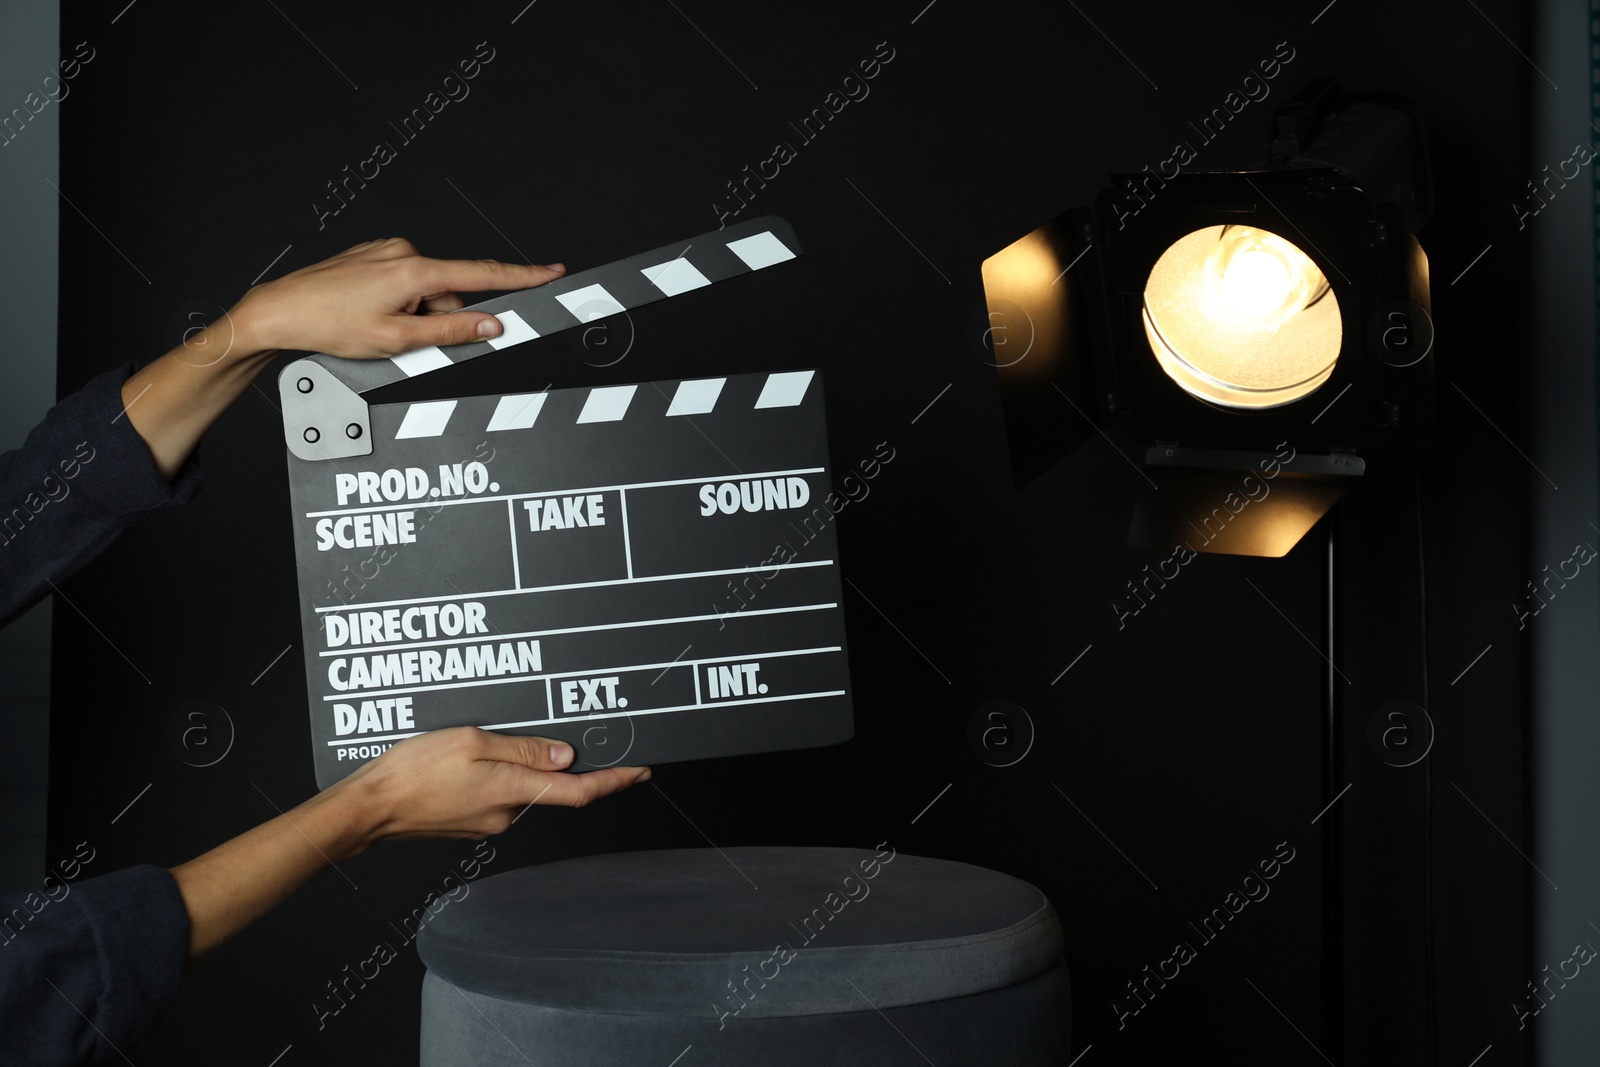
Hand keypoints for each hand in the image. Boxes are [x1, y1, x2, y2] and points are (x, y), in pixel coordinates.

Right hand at [170, 727, 647, 962]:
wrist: (368, 808)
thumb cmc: (412, 771)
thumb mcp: (472, 741)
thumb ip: (523, 748)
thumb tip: (566, 756)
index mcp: (514, 791)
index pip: (580, 790)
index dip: (616, 780)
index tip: (642, 770)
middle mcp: (507, 813)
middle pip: (551, 784)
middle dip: (557, 758)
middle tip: (557, 722)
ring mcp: (488, 821)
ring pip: (521, 786)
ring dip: (519, 762)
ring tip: (492, 735)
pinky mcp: (470, 821)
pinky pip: (497, 793)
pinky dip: (497, 772)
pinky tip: (472, 755)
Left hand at [229, 237, 565, 359]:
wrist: (279, 312)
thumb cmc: (328, 324)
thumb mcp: (397, 340)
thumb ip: (451, 332)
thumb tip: (490, 325)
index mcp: (413, 269)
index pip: (482, 274)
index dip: (523, 276)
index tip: (552, 273)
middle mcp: (402, 251)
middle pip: (448, 294)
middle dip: (437, 322)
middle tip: (405, 343)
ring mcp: (385, 252)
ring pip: (425, 293)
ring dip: (415, 317)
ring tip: (378, 331)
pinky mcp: (372, 257)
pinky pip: (403, 285)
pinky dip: (398, 305)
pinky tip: (371, 317)